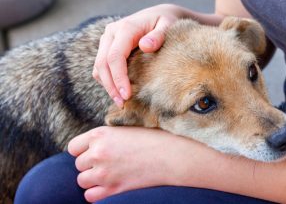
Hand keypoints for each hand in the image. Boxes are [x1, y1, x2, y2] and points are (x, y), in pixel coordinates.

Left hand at [67, 126, 199, 202]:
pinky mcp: (113, 189)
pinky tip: (110, 186)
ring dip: (93, 180)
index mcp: (100, 134)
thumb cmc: (152, 139)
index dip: (83, 151)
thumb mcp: (125, 130)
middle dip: (90, 165)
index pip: (73, 147)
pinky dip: (97, 193)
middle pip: (78, 165)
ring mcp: (104, 173)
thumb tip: (92, 147)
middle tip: (109, 164)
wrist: (171, 155)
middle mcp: (98, 153)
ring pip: (82, 181)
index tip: (93, 153)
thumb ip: (105, 138)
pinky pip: (90, 196)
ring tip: (109, 175)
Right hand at [93, 4, 183, 106]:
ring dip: (107, 85)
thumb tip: (145, 46)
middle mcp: (111, 33)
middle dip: (111, 86)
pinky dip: (107, 80)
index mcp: (125, 28)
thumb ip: (158, 35)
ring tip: (121, 101)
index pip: (115, 56)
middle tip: (122, 103)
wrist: (159, 15)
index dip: (119, 78)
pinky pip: (101, 67)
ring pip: (98, 66)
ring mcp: (107, 40)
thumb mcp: (167, 25)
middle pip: (102, 64)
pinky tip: (119, 91)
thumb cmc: (166, 21)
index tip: (127, 95)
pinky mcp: (107, 47)